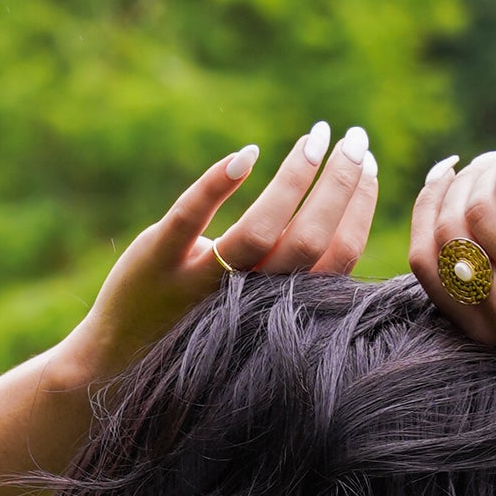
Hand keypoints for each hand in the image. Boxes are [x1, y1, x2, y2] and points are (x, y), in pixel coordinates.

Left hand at [50, 122, 380, 393]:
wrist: (125, 358)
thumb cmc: (202, 321)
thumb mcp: (256, 299)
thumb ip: (290, 269)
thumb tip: (337, 218)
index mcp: (280, 306)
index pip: (337, 258)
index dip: (359, 211)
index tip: (370, 168)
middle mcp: (248, 297)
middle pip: (308, 242)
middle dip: (340, 186)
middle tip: (355, 138)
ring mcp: (201, 279)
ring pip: (259, 231)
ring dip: (295, 179)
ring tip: (316, 136)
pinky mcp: (158, 260)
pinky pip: (191, 217)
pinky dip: (220, 184)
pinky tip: (248, 154)